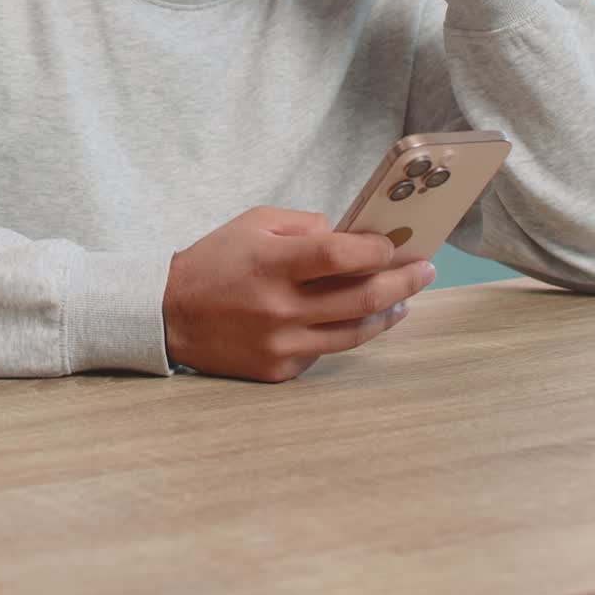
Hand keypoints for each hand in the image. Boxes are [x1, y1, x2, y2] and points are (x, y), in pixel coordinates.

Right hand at [162, 206, 434, 382]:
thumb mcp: (254, 223)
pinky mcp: (278, 371)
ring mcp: (281, 345)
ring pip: (354, 333)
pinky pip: (326, 351)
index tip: (394, 244)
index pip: (340, 257)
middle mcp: (279, 308)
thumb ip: (304, 226)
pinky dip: (346, 332)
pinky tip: (360, 319)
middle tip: (424, 269)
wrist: (169, 316)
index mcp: (272, 264)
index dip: (376, 250)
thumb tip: (349, 235)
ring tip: (405, 299)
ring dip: (388, 314)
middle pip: (361, 299)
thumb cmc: (214, 262)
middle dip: (402, 282)